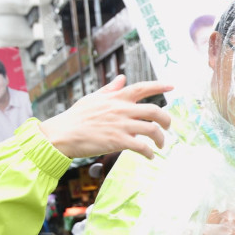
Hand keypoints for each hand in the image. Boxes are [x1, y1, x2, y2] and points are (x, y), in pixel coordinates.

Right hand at [39, 77, 172, 158]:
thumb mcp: (93, 98)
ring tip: (161, 145)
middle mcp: (122, 109)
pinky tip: (150, 156)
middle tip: (168, 127)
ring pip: (152, 130)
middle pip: (155, 111)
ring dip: (161, 139)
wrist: (62, 134)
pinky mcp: (118, 141)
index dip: (159, 86)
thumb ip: (110, 89)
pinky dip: (150, 153)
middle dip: (167, 120)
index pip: (142, 87)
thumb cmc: (76, 117)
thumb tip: (122, 78)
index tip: (172, 86)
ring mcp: (121, 125)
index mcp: (116, 98)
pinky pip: (142, 147)